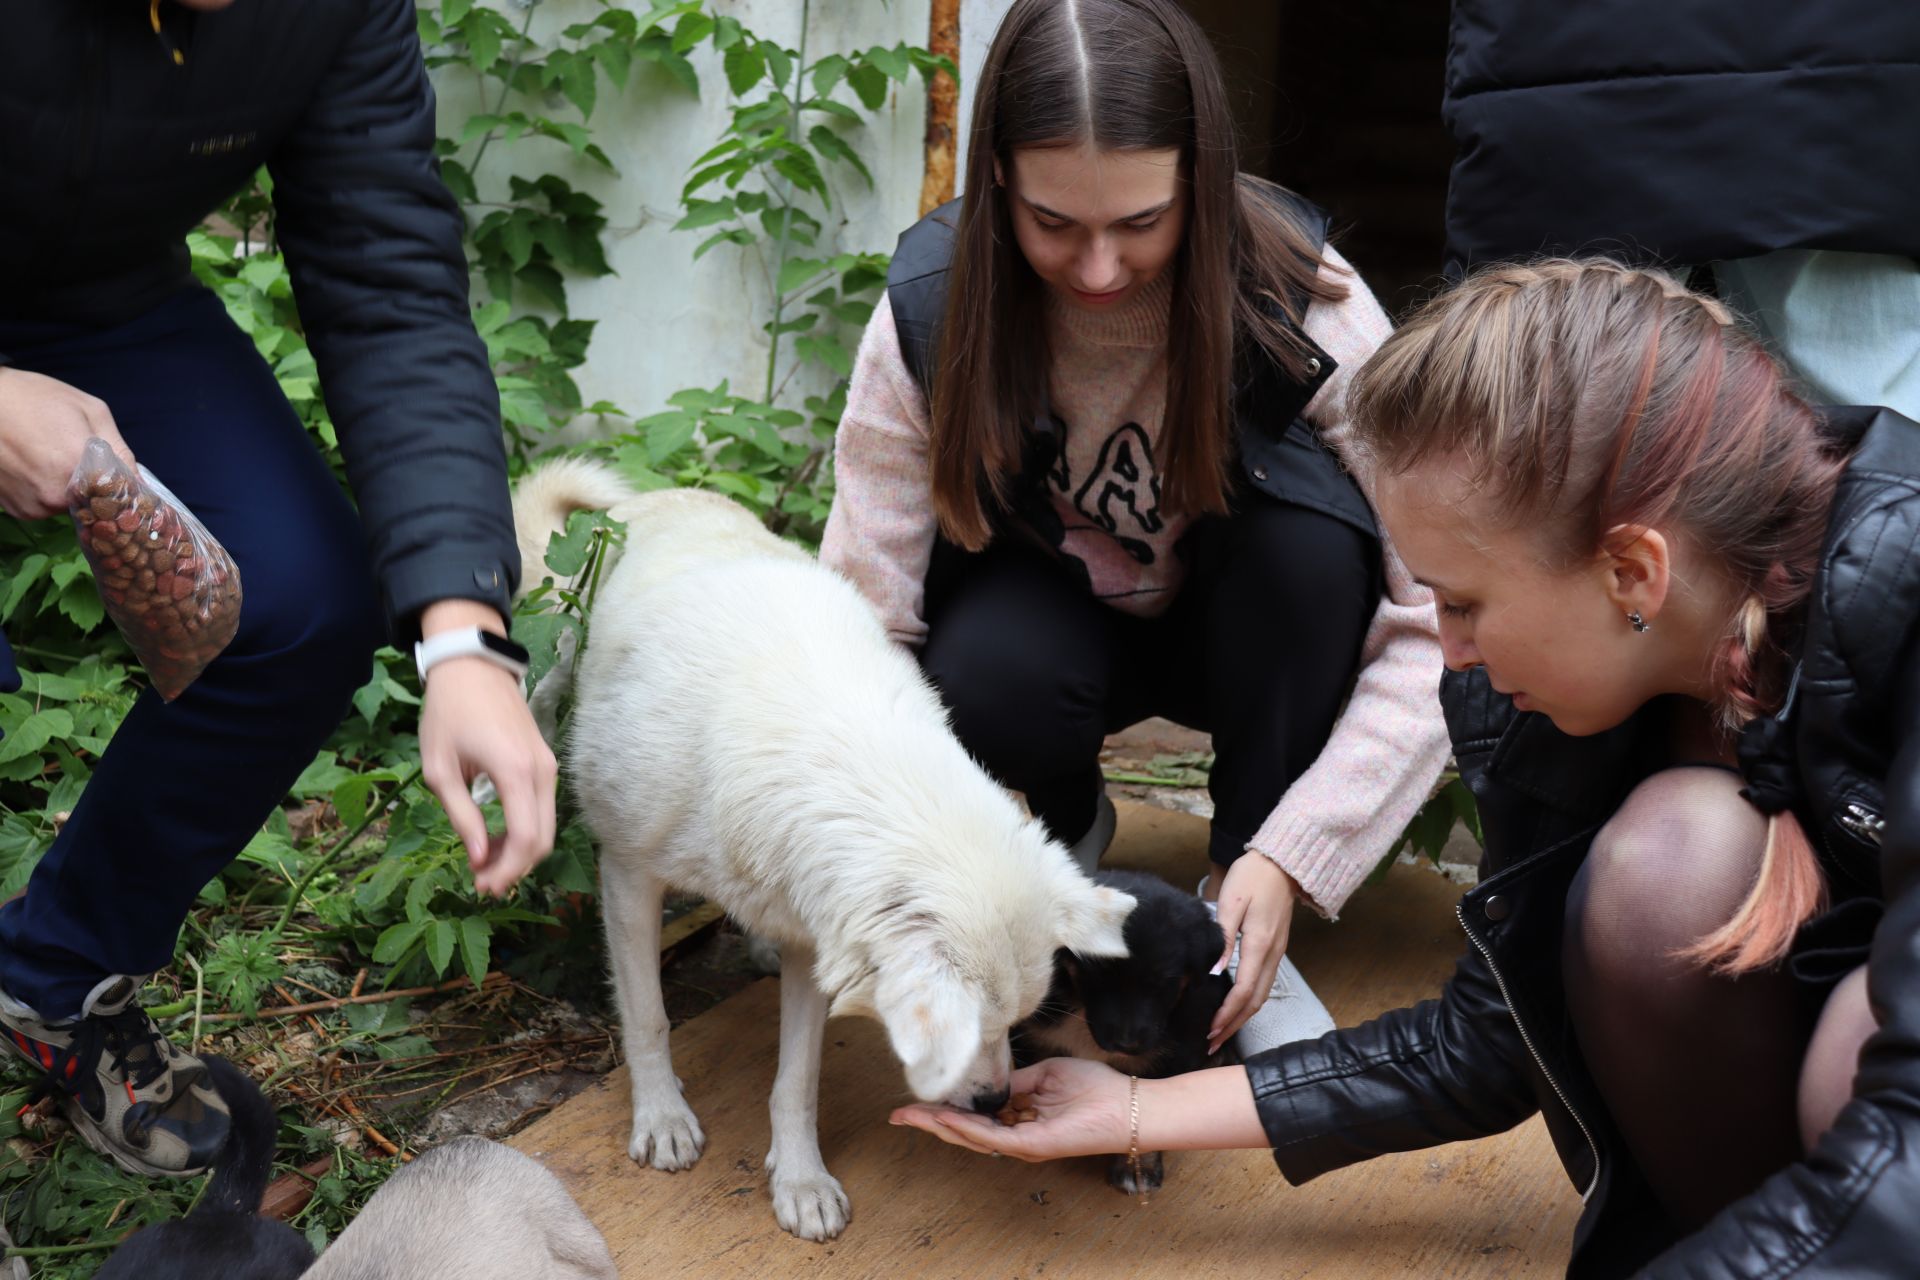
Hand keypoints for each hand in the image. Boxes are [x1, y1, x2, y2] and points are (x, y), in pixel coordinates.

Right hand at [0, 368, 138, 518]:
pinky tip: (35, 466)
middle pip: (94, 504)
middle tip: (77, 456)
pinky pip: (45, 507)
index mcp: (78, 470)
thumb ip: (119, 449)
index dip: (124, 488)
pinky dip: (46, 492)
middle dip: (96, 486)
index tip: (122, 479)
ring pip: (69, 507)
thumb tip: (139, 480)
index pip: (119, 497)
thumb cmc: (34, 398)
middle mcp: (55, 497)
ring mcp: (33, 507)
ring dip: (69, 489)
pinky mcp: (16, 511)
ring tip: (51, 457)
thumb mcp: (89, 411)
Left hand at [416, 600, 557, 895]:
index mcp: (515, 771)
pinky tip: (498, 838)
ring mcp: (549, 766)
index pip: (527, 837)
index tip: (481, 886)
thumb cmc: (448, 713)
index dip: (508, 870)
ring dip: (520, 852)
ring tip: (485, 863)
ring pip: (547, 826)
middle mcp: (542, 771)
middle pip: (544, 838)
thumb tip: (480, 858)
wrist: (473, 667)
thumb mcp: (440, 768)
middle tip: (481, 882)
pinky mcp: (546, 763)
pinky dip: (525, 831)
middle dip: (515, 868)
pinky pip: (542, 808)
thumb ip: (462, 816)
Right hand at [890, 1057, 1131, 1161]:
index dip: (945, 1108)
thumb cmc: (1093, 1089)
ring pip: (972, 1137)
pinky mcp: (1033, 1146)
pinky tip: (947, 1118)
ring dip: (940, 1125)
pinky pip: (994, 1138)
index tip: (917, 1100)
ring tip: (912, 1116)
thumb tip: (990, 1083)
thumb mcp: (1044, 1076)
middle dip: (930, 1122)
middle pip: (964, 1131)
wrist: (1126, 1105)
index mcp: (1019, 1118)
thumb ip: (1015, 1082)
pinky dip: (968, 1128)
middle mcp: (1016, 1136)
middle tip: (897, 1116)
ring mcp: (1023, 1144)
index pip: (974, 1116)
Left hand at [1207, 853, 1298, 1052]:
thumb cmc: (1253, 876)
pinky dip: (1250, 1002)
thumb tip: (1213, 971)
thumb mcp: (1231, 901)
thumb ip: (1223, 938)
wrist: (1282, 863)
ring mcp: (1277, 953)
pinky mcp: (1276, 949)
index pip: (1243, 990)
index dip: (1226, 1013)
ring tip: (1222, 1032)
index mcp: (1259, 943)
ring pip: (1262, 995)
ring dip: (1242, 1017)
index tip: (1210, 1029)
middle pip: (1255, 1001)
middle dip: (1234, 1025)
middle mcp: (1272, 954)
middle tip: (1212, 1042)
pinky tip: (1236, 1008)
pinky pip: (1264, 984)